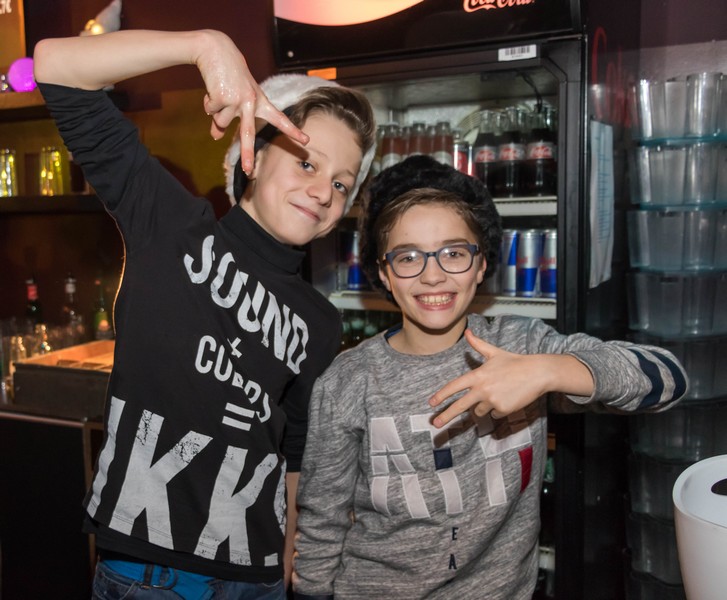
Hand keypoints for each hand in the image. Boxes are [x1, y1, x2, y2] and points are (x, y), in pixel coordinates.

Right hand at [196, 31, 308, 173]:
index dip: (291, 131)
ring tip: (219, 91)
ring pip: (220, 122)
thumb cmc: (229, 76)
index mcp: (260, 102)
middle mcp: (252, 102)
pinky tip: (213, 88)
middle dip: (247, 154)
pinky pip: (211, 111)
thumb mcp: (234, 98)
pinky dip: (208, 102)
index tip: (306, 141)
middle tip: (248, 171)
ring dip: (215, 110)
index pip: (279, 119)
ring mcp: (238, 101)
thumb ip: (227, 119)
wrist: (216, 50)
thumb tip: (216, 137)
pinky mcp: (223, 97)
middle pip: (248, 134)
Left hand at [428, 329, 552, 427]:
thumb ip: (477, 344)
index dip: (441, 395)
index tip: (431, 403)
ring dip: (484, 407)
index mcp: (478, 375)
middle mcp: (482, 389)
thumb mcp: (494, 352)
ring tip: (499, 392)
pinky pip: (495, 414)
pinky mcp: (503, 409)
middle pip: (459, 406)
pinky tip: (508, 398)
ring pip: (480, 411)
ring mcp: (492, 400)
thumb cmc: (515, 361)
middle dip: (446, 415)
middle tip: (435, 424)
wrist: (537, 373)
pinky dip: (499, 409)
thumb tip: (467, 332)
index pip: (454, 387)